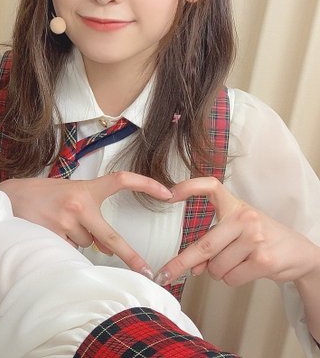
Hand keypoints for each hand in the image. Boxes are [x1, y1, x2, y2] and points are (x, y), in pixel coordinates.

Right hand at [0, 172, 172, 279]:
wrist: (7, 197)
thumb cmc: (40, 196)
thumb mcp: (68, 197)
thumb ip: (89, 216)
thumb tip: (106, 248)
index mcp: (85, 189)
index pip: (121, 180)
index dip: (146, 184)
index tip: (167, 192)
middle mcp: (78, 204)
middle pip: (108, 236)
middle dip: (128, 255)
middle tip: (146, 270)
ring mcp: (64, 222)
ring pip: (85, 246)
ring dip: (77, 243)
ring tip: (56, 227)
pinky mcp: (50, 237)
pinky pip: (68, 253)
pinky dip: (63, 249)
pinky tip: (48, 236)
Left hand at [155, 176, 319, 287]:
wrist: (300, 253)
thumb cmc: (262, 239)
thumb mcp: (237, 231)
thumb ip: (212, 244)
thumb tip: (191, 268)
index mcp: (235, 205)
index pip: (210, 186)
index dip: (188, 187)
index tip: (167, 194)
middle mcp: (245, 218)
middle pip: (204, 246)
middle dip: (181, 264)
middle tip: (165, 274)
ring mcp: (255, 238)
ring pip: (216, 267)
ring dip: (219, 273)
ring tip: (236, 262)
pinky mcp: (263, 260)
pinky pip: (231, 278)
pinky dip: (232, 279)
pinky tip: (246, 270)